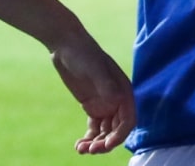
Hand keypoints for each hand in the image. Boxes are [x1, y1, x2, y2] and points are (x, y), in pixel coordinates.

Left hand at [51, 33, 135, 153]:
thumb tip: (116, 100)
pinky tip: (79, 145)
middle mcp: (117, 101)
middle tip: (91, 150)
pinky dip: (88, 138)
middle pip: (116, 130)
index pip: (128, 120)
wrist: (66, 45)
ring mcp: (104, 104)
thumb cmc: (84, 54)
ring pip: (105, 132)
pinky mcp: (91, 106)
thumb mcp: (95, 68)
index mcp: (124, 92)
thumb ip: (106, 85)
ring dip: (96, 143)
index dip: (120, 135)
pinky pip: (94, 128)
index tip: (107, 144)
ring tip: (81, 149)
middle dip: (106, 143)